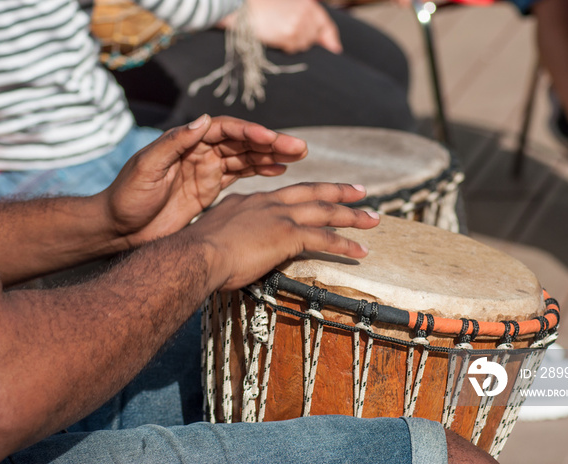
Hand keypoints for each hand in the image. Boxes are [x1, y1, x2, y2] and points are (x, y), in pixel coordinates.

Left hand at [98, 114, 307, 246]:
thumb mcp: (146, 167)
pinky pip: (241, 175)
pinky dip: (260, 171)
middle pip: (242, 141)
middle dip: (270, 142)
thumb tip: (203, 119)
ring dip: (271, 155)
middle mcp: (199, 151)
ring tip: (298, 156)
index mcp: (185, 142)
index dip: (249, 131)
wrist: (119, 229)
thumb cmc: (126, 196)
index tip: (270, 138)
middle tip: (299, 147)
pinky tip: (279, 170)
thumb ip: (174, 143)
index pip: (224, 130)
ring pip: (246, 157)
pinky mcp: (210, 189)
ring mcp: (206, 170)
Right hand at [186, 182, 379, 291]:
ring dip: (352, 215)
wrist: (195, 254)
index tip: (318, 194)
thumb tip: (236, 246)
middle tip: (360, 191)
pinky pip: (325, 238)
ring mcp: (280, 216)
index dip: (305, 194)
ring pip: (325, 212)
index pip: (285, 195)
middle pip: (312, 192)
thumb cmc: (198, 253)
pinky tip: (361, 250)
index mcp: (251, 201)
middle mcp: (268, 202)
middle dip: (339, 191)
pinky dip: (346, 244)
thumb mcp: (217, 234)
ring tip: (372, 219)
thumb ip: (233, 234)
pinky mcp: (288, 234)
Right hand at [220, 0, 342, 53]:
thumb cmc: (260, 5)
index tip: (334, 49)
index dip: (329, 38)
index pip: (325, 23)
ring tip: (277, 31)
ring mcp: (300, 23)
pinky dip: (284, 46)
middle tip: (286, 34)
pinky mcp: (290, 34)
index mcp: (307, 3)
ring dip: (292, 43)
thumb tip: (328, 42)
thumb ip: (304, 16)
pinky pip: (293, 48)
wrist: (243, 7)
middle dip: (303, 39)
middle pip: (312, 37)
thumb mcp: (286, 5)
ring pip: (303, 44)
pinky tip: (274, 36)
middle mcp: (307, 11)